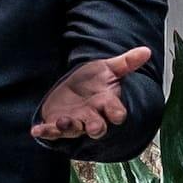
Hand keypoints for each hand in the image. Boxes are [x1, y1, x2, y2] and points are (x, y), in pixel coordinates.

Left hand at [30, 45, 154, 146]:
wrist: (72, 90)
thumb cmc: (93, 81)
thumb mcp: (107, 69)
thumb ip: (126, 63)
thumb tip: (147, 50)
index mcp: (106, 103)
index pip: (116, 112)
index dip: (117, 113)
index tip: (118, 116)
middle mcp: (92, 116)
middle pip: (98, 127)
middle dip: (97, 128)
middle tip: (95, 129)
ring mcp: (75, 122)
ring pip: (74, 129)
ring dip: (69, 127)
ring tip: (63, 121)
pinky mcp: (57, 125)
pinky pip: (51, 131)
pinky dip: (45, 131)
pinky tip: (36, 129)